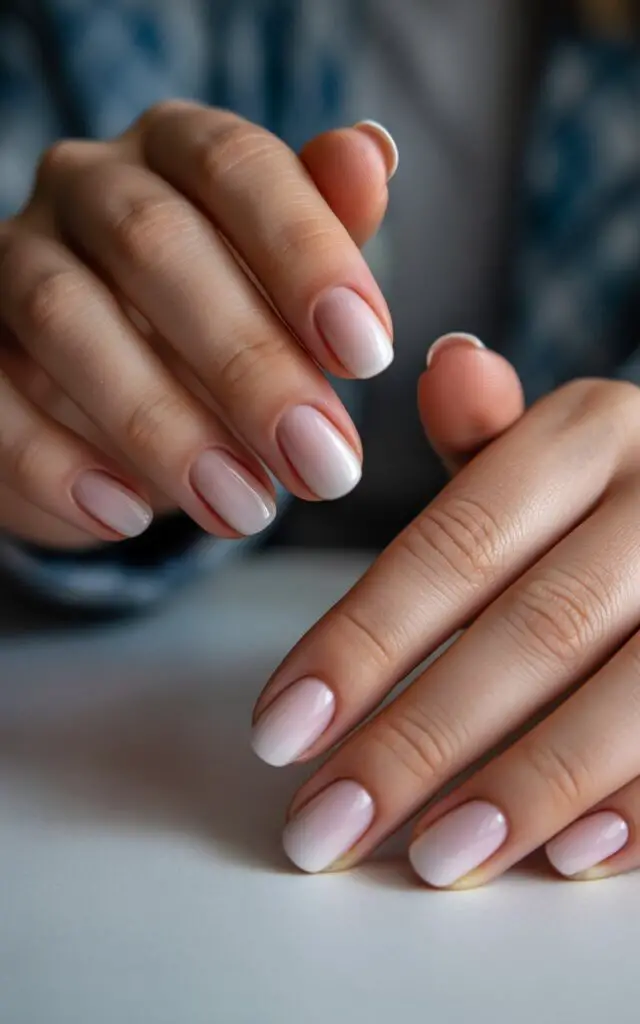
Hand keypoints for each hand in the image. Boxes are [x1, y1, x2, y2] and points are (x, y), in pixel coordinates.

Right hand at [0, 106, 395, 546]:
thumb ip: (328, 227)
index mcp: (177, 149)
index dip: (304, 255)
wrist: (116, 392)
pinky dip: (55, 463)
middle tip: (323, 464)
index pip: (236, 164)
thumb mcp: (284, 283)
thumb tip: (372, 154)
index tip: (370, 357)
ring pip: (64, 315)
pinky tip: (127, 518)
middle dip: (246, 363)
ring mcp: (13, 258)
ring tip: (243, 509)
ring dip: (159, 424)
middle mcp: (87, 185)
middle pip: (151, 243)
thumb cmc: (220, 324)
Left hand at [253, 334, 639, 885]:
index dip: (362, 643)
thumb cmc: (615, 489)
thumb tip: (445, 365)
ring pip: (625, 699)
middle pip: (529, 633)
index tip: (280, 731)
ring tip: (431, 859)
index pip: (455, 548)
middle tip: (326, 822)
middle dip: (420, 740)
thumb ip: (491, 437)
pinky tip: (564, 858)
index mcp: (591, 436)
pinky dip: (636, 808)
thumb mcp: (554, 445)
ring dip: (523, 789)